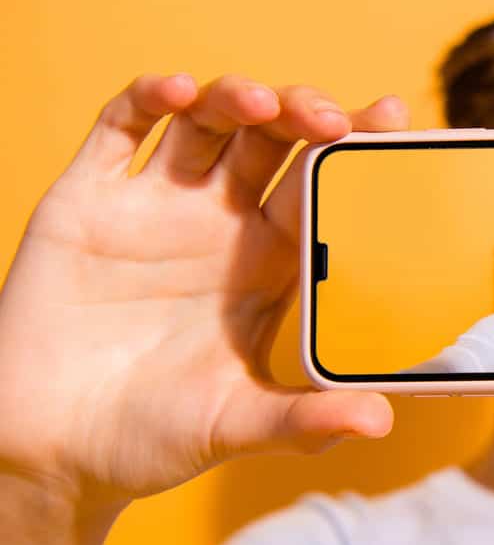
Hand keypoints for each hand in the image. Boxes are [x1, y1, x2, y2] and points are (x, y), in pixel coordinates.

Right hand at [0, 75, 407, 511]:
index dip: (355, 152)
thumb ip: (306, 420)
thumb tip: (382, 420)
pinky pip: (119, 130)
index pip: (323, 189)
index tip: (392, 122)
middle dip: (305, 114)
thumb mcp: (236, 425)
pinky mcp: (89, 202)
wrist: (50, 452)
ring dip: (238, 97)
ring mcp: (154, 206)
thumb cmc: (150, 437)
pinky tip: (177, 91)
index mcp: (268, 265)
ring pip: (208, 121)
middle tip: (332, 120)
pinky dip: (147, 99)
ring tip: (263, 105)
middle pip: (274, 141)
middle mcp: (220, 224)